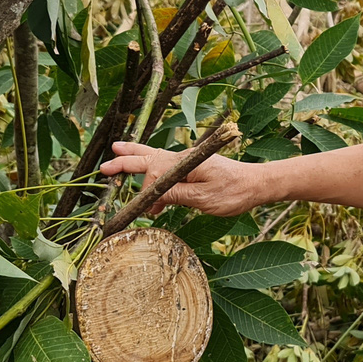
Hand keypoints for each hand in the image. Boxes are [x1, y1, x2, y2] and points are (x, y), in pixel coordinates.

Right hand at [99, 140, 265, 217]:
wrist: (257, 183)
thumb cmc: (235, 192)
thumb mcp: (204, 199)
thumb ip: (177, 196)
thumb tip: (153, 199)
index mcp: (185, 163)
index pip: (154, 176)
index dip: (146, 194)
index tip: (147, 210)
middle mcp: (183, 158)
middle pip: (148, 158)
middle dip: (126, 161)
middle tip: (105, 166)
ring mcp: (187, 161)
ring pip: (155, 157)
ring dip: (135, 157)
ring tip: (117, 151)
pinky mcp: (193, 167)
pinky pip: (166, 166)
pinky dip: (152, 171)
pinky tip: (145, 174)